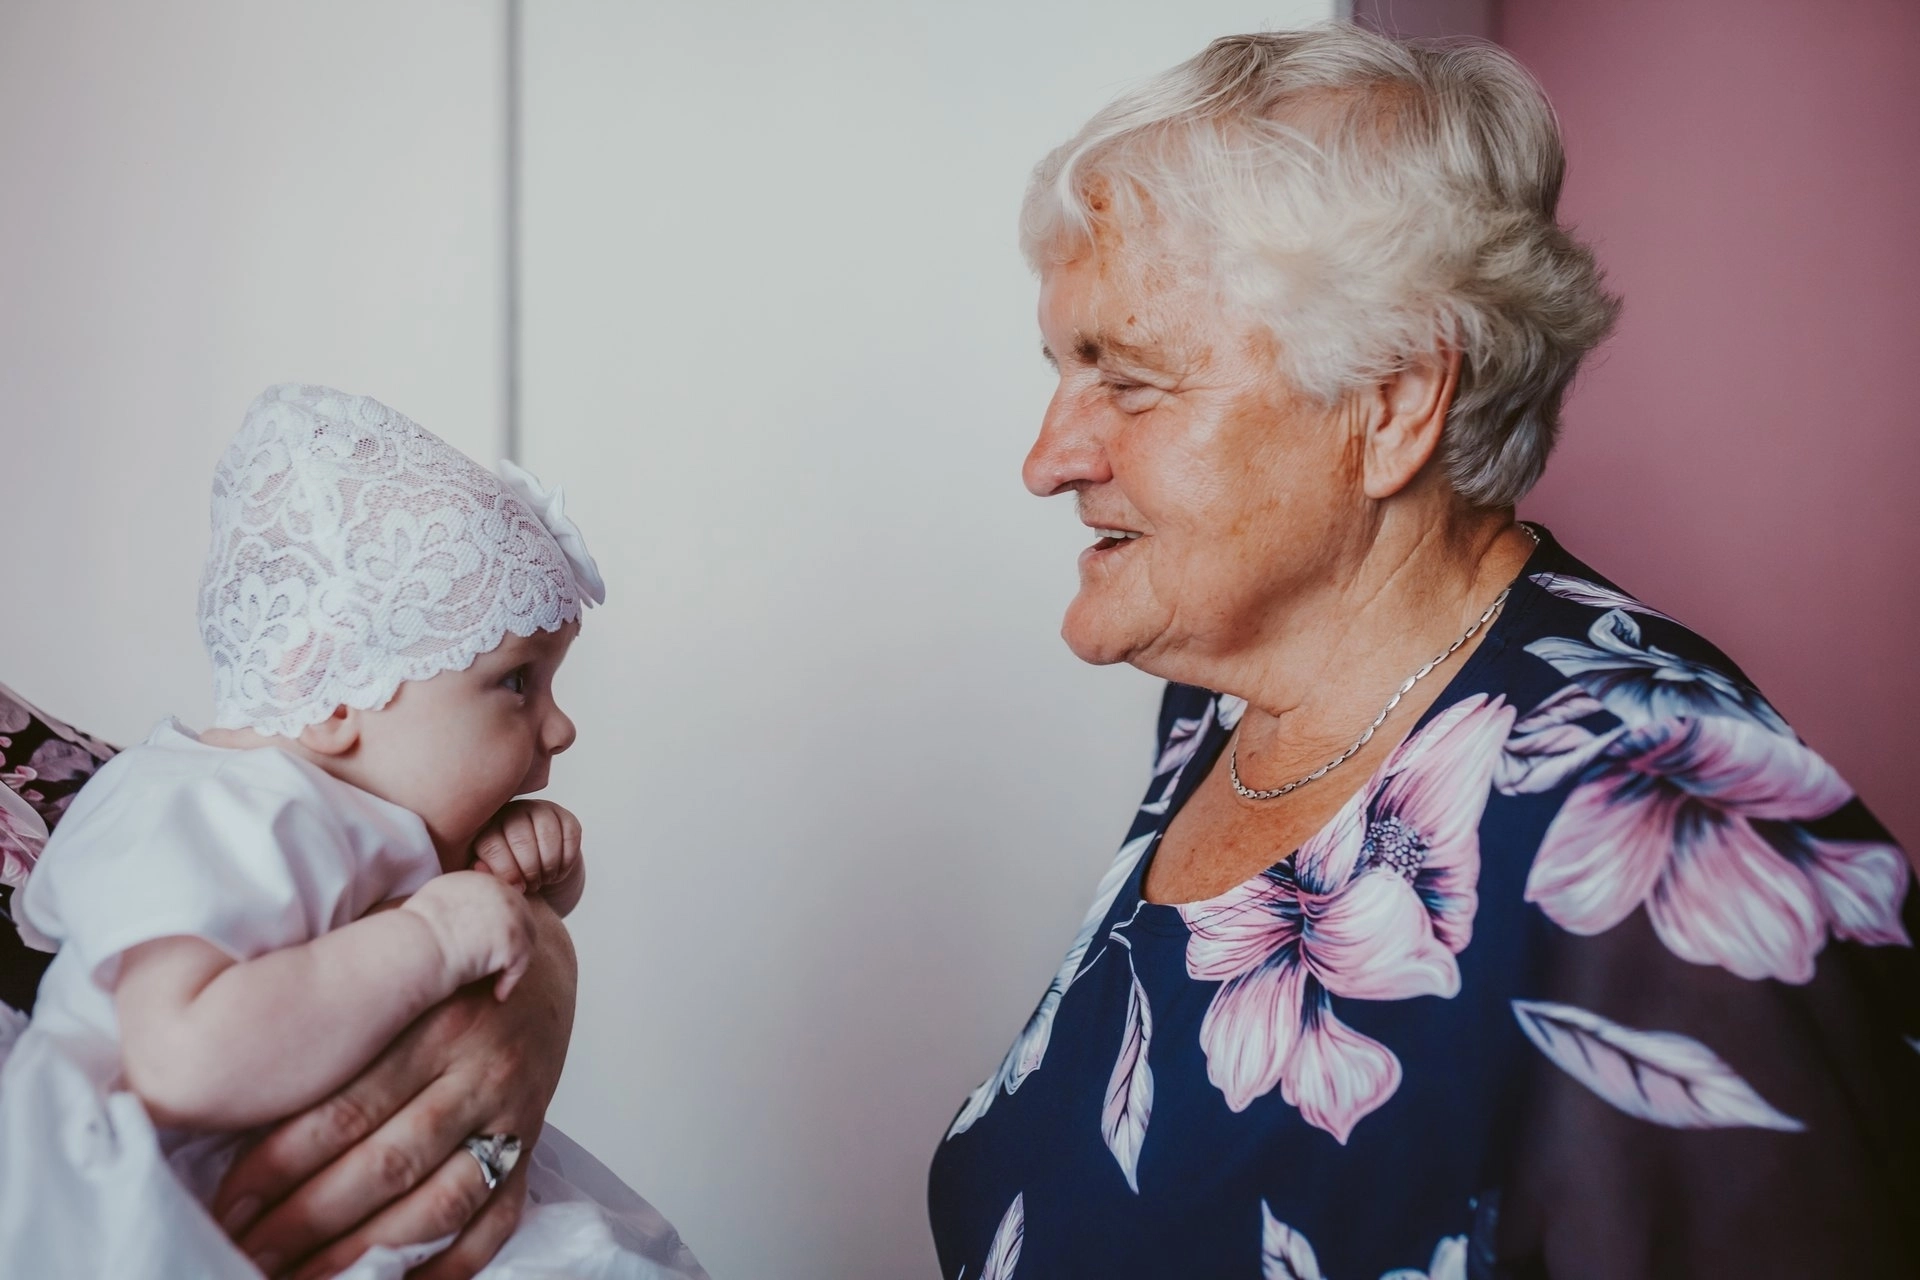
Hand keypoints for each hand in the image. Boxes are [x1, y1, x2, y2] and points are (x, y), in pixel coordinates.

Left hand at [211, 901, 576, 1279]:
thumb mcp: (388, 950)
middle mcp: (482, 1068)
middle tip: (248, 1256)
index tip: (228, 1205)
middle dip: (308, 1222)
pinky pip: (495, 1221)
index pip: (349, 1106)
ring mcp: (514, 1114)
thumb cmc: (438, 960)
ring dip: (367, 1254)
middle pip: (388, 1162)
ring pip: (440, 1203)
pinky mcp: (532, 1146)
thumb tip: (230, 1051)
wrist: (537, 958)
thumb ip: (331, 990)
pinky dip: (447, 1267)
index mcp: (439, 1017)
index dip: (280, 1164)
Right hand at [401, 870, 535, 1000]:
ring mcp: (511, 915)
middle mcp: (502, 892)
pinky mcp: (514, 940)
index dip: (500, 925)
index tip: (491, 945)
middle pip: (522, 917)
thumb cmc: (415, 930)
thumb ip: (460, 900)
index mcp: (482, 880)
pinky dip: (510, 981)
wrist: (416, 944)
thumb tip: (466, 917)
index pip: (505, 901)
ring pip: (526, 940)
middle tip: (500, 966)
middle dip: (513, 942)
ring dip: (513, 962)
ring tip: (497, 981)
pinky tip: (499, 993)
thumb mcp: (438, 898)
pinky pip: (520, 964)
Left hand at [471, 800, 584, 915]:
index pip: (491, 845)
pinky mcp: (565, 816)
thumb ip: (482, 874)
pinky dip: (567, 859)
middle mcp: (511, 812)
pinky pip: (570, 835)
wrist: (541, 877)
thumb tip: (478, 867)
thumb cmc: (512, 879)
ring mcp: (539, 810)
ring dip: (549, 865)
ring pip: (547, 835)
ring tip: (546, 878)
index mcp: (486, 828)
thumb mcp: (492, 879)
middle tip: (533, 885)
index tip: (517, 889)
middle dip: (530, 870)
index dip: (506, 872)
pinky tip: (560, 869)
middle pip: (520, 839)